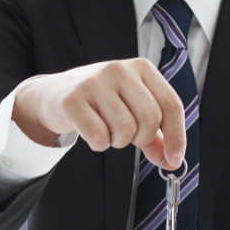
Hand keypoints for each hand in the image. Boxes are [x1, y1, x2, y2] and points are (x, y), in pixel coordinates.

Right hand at [13, 58, 185, 169]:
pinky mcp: (73, 99)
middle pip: (150, 119)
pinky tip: (91, 132)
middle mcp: (119, 69)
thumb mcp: (131, 110)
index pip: (171, 104)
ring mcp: (95, 82)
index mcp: (141, 68)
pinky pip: (99, 136)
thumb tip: (171, 161)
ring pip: (125, 129)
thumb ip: (155, 134)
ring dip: (117, 141)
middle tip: (128, 139)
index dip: (177, 137)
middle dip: (142, 139)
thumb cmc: (98, 103)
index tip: (173, 160)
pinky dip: (98, 144)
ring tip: (106, 130)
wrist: (52, 95)